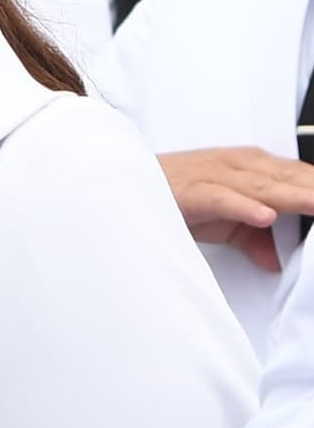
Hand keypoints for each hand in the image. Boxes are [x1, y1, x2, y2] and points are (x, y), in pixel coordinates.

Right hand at [158, 147, 313, 272]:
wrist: (133, 184)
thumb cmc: (177, 195)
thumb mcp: (225, 222)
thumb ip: (254, 240)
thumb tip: (277, 262)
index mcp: (252, 166)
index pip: (298, 175)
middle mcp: (239, 165)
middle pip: (288, 178)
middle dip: (313, 190)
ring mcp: (216, 176)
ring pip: (263, 186)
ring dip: (294, 196)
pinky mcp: (194, 192)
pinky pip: (224, 199)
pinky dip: (245, 207)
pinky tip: (265, 217)